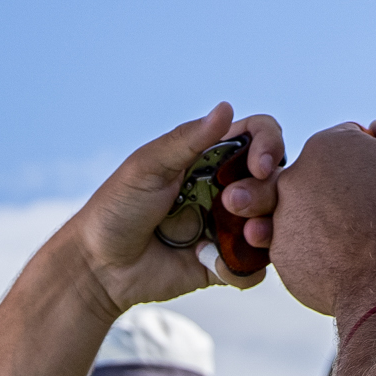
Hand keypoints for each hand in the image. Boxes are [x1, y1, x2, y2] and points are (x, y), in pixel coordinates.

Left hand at [56, 105, 288, 313]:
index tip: (258, 167)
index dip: (269, 147)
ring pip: (274, 225)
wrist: (99, 266)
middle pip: (276, 182)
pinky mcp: (224, 264)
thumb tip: (226, 107)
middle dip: (264, 193)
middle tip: (233, 205)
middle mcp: (226, 189)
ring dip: (266, 230)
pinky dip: (243, 269)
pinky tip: (212, 264)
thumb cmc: (116, 207)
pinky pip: (254, 269)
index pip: (260, 138)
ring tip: (244, 236)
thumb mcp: (148, 166)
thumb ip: (188, 140)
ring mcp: (227, 227)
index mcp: (211, 158)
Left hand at [272, 120, 375, 321]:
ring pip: (306, 210)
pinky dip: (318, 250)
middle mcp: (293, 175)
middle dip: (340, 189)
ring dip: (326, 219)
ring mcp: (281, 215)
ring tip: (353, 238)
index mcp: (325, 145)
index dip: (367, 162)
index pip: (345, 144)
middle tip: (369, 212)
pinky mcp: (280, 252)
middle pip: (320, 175)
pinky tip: (343, 258)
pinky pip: (300, 245)